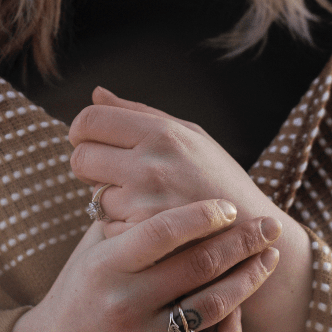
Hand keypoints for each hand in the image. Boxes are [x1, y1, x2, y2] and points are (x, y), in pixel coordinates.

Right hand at [64, 87, 315, 331]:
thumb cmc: (79, 292)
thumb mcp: (92, 250)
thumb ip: (124, 216)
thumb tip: (158, 168)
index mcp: (105, 266)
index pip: (162, 231)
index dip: (203, 215)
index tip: (230, 207)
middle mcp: (122, 304)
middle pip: (199, 265)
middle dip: (243, 241)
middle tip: (269, 226)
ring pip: (213, 307)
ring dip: (249, 280)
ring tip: (267, 260)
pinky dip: (234, 330)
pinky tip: (240, 310)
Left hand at [68, 87, 278, 238]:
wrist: (252, 234)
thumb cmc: (219, 179)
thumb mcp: (190, 136)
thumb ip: (139, 113)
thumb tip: (95, 93)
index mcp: (162, 133)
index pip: (89, 120)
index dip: (81, 131)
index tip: (90, 141)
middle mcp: (151, 165)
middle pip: (80, 157)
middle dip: (87, 165)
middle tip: (108, 172)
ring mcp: (146, 204)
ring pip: (93, 195)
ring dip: (109, 199)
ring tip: (143, 201)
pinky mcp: (144, 238)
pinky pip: (107, 226)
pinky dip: (120, 227)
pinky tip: (148, 225)